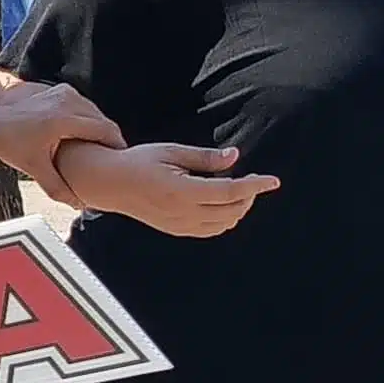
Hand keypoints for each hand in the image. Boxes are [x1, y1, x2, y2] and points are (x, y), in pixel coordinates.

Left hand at [0, 70, 121, 194]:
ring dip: (101, 129)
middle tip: (114, 160)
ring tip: (101, 151)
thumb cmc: (12, 147)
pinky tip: (87, 138)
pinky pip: (85, 106)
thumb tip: (79, 205)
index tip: (122, 161)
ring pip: (95, 112)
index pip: (104, 130)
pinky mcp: (61, 90)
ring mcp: (63, 92)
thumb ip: (58, 188)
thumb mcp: (35, 170)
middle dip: (110, 140)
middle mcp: (65, 101)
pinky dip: (89, 120)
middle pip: (103, 121)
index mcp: (62, 119)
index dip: (116, 146)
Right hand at [52, 137, 276, 237]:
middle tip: (250, 179)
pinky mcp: (176, 229)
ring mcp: (179, 224)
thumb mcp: (172, 152)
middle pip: (232, 210)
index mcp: (182, 190)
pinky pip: (210, 230)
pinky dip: (224, 219)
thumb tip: (235, 156)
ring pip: (224, 224)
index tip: (273, 181)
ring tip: (237, 190)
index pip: (230, 191)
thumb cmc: (139, 162)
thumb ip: (206, 158)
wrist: (109, 183)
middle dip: (248, 196)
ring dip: (238, 209)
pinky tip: (222, 204)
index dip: (255, 185)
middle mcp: (182, 212)